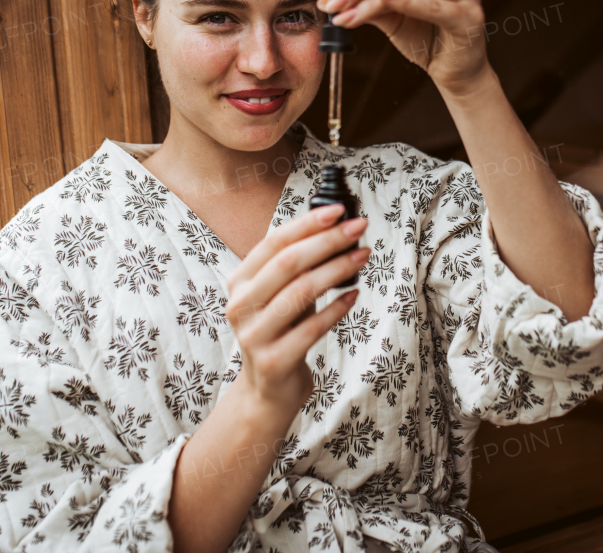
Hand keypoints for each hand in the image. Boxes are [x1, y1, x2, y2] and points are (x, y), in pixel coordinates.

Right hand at [224, 205, 368, 415]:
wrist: (268, 390)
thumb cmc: (281, 332)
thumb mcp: (279, 295)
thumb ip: (295, 266)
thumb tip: (335, 227)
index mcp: (239, 282)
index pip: (273, 243)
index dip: (307, 224)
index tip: (338, 211)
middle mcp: (240, 305)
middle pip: (288, 263)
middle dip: (328, 241)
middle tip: (358, 229)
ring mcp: (254, 335)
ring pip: (301, 292)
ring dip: (337, 269)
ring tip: (363, 256)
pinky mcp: (274, 360)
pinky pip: (312, 328)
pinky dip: (337, 309)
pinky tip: (355, 295)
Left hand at [317, 0, 490, 94]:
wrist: (456, 71)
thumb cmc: (426, 38)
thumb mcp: (391, 16)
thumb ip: (366, 2)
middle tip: (334, 2)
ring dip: (372, 0)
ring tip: (347, 16)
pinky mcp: (471, 14)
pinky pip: (432, 5)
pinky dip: (404, 2)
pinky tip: (380, 2)